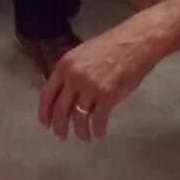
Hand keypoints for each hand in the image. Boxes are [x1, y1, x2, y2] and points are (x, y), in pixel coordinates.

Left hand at [39, 12, 163, 141]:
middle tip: (62, 137)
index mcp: (65, 65)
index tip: (45, 125)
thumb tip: (66, 98)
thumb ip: (72, 74)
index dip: (44, 113)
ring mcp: (90, 86)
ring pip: (78, 118)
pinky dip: (98, 130)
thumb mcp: (83, 56)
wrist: (135, 42)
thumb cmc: (111, 47)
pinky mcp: (107, 95)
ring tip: (85, 137)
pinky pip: (98, 120)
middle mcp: (74, 76)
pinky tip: (99, 134)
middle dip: (60, 127)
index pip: (47, 94)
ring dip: (81, 132)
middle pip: (60, 110)